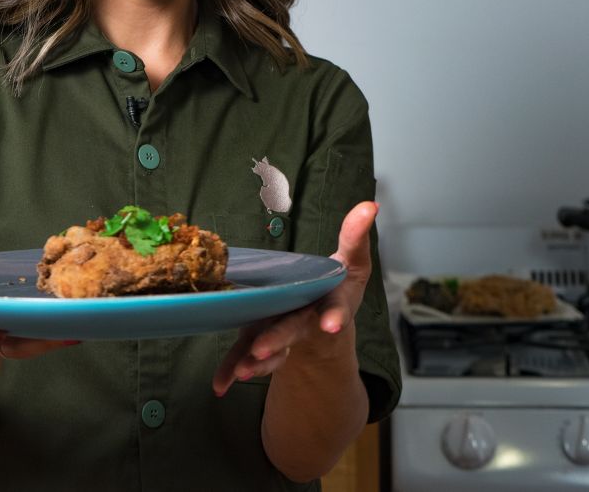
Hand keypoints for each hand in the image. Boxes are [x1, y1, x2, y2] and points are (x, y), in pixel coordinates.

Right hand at [0, 248, 76, 367]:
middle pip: (10, 346)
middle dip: (33, 343)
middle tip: (59, 334)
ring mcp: (5, 336)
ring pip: (33, 340)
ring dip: (55, 335)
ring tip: (79, 326)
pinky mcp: (21, 326)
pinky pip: (42, 327)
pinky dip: (60, 322)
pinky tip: (84, 312)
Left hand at [212, 201, 377, 396]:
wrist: (322, 323)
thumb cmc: (334, 286)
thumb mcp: (352, 262)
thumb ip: (355, 236)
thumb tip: (370, 204)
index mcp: (330, 303)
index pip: (335, 309)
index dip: (334, 317)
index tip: (332, 325)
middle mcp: (307, 323)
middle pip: (294, 330)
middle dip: (280, 338)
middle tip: (264, 348)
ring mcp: (283, 335)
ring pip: (271, 349)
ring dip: (256, 361)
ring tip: (241, 371)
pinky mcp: (262, 341)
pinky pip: (246, 356)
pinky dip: (231, 370)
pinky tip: (219, 385)